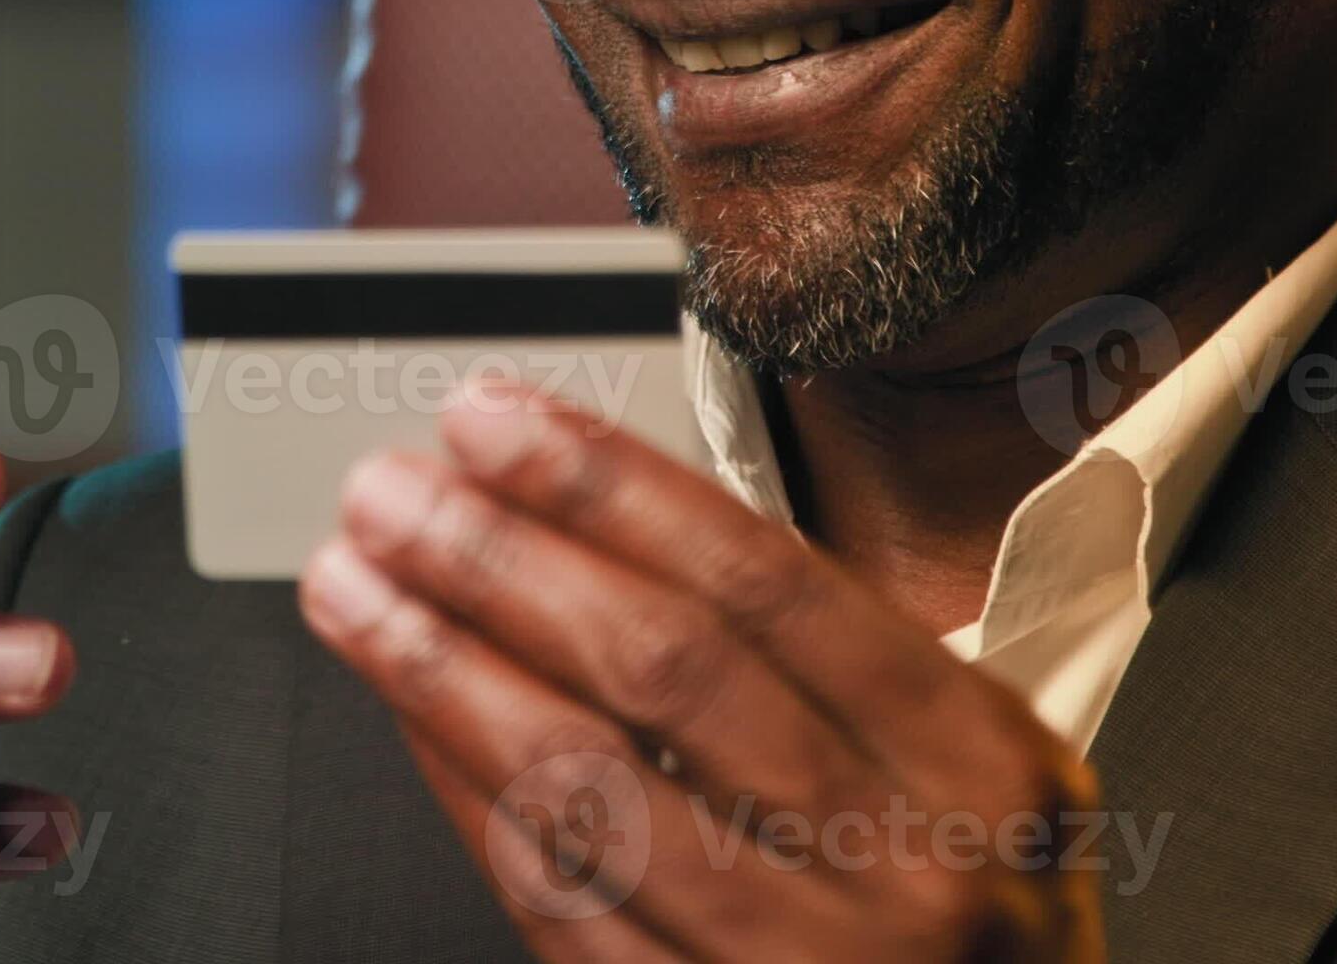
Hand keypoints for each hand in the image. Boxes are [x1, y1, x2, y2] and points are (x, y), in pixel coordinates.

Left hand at [300, 377, 1104, 962]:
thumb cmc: (974, 935)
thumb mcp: (975, 783)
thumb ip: (829, 663)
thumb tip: (612, 520)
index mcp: (979, 763)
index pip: (765, 581)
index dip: (609, 489)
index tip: (499, 423)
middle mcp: (905, 867)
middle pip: (666, 671)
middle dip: (503, 560)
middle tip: (395, 492)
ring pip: (590, 790)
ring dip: (446, 671)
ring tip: (357, 587)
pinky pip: (559, 902)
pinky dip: (469, 795)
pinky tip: (412, 716)